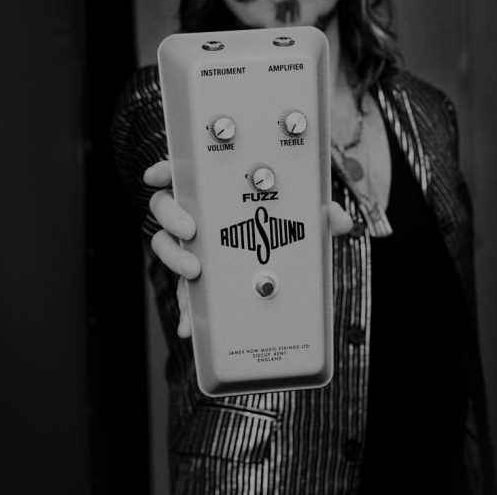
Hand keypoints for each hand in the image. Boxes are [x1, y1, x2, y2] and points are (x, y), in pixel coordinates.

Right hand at [143, 159, 354, 338]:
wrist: (289, 271)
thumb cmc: (288, 228)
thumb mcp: (305, 219)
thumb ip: (321, 215)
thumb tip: (340, 220)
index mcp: (217, 191)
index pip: (185, 172)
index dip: (166, 169)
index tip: (156, 175)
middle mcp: (198, 216)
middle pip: (166, 206)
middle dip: (172, 215)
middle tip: (191, 228)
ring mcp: (195, 249)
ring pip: (167, 246)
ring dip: (175, 257)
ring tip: (194, 271)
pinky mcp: (200, 282)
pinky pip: (186, 296)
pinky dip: (187, 312)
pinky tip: (192, 328)